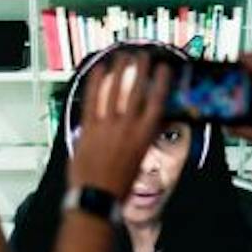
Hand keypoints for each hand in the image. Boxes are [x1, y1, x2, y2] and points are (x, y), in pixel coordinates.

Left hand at [70, 52, 172, 198]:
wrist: (98, 196)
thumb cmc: (120, 183)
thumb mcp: (140, 158)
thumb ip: (140, 137)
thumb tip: (142, 124)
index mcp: (146, 135)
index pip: (157, 102)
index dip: (161, 82)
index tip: (163, 68)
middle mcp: (128, 127)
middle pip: (136, 91)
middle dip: (140, 69)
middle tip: (142, 55)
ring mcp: (107, 125)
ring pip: (115, 91)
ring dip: (119, 70)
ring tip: (123, 55)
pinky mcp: (88, 128)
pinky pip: (92, 99)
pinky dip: (95, 83)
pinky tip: (98, 70)